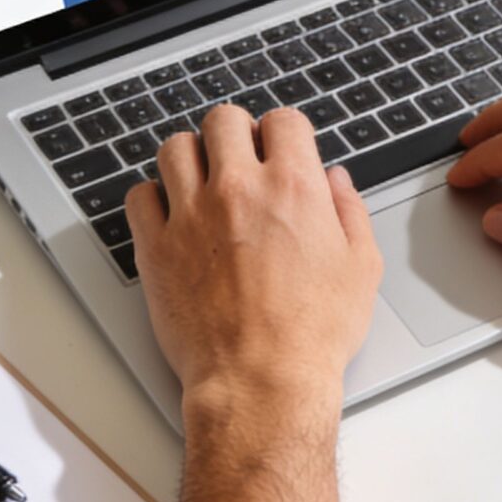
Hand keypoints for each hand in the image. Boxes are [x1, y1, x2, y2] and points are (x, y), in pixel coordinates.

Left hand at [126, 104, 382, 426]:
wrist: (261, 381)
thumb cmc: (312, 334)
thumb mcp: (361, 268)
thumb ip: (349, 211)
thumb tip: (336, 182)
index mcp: (292, 187)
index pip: (282, 121)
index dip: (284, 134)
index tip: (280, 150)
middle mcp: (238, 190)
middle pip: (223, 120)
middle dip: (235, 134)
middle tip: (239, 159)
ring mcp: (191, 216)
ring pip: (175, 148)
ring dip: (191, 157)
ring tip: (201, 181)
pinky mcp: (156, 248)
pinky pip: (139, 197)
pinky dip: (153, 198)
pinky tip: (171, 214)